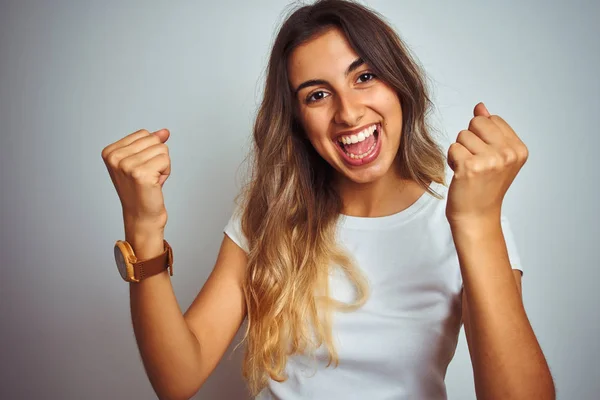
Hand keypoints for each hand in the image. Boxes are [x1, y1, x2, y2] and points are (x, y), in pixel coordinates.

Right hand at [101, 128, 170, 227]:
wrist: (142, 215)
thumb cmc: (142, 189)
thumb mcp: (142, 161)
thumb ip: (151, 143)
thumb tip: (164, 131)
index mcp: (110, 152)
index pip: (143, 134)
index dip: (149, 150)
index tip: (140, 168)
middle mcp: (115, 157)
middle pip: (153, 139)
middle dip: (157, 157)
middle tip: (147, 175)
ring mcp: (126, 165)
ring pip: (162, 149)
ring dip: (162, 165)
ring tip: (151, 180)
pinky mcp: (140, 174)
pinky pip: (166, 160)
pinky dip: (166, 172)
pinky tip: (155, 184)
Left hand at [446, 103, 528, 225]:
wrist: (476, 216)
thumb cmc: (483, 186)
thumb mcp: (494, 156)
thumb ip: (489, 129)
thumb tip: (480, 106)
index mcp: (519, 149)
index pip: (492, 119)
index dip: (481, 135)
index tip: (485, 156)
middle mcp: (508, 154)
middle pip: (476, 123)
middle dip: (469, 139)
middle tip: (474, 162)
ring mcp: (491, 160)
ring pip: (462, 135)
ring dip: (459, 151)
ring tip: (468, 170)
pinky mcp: (471, 167)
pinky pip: (453, 148)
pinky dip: (452, 160)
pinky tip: (460, 174)